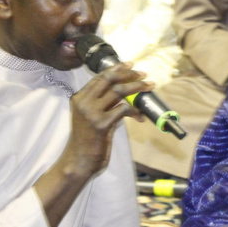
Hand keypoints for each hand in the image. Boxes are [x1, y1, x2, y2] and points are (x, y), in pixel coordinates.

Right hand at [62, 62, 150, 177]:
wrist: (78, 161)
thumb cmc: (88, 141)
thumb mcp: (92, 118)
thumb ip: (105, 105)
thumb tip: (126, 97)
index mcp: (79, 98)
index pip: (99, 77)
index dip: (116, 69)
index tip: (131, 65)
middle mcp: (83, 102)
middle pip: (109, 80)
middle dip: (128, 74)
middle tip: (143, 74)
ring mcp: (91, 113)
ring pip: (118, 91)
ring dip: (136, 88)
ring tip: (149, 87)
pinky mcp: (101, 124)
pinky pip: (123, 110)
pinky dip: (135, 111)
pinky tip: (141, 117)